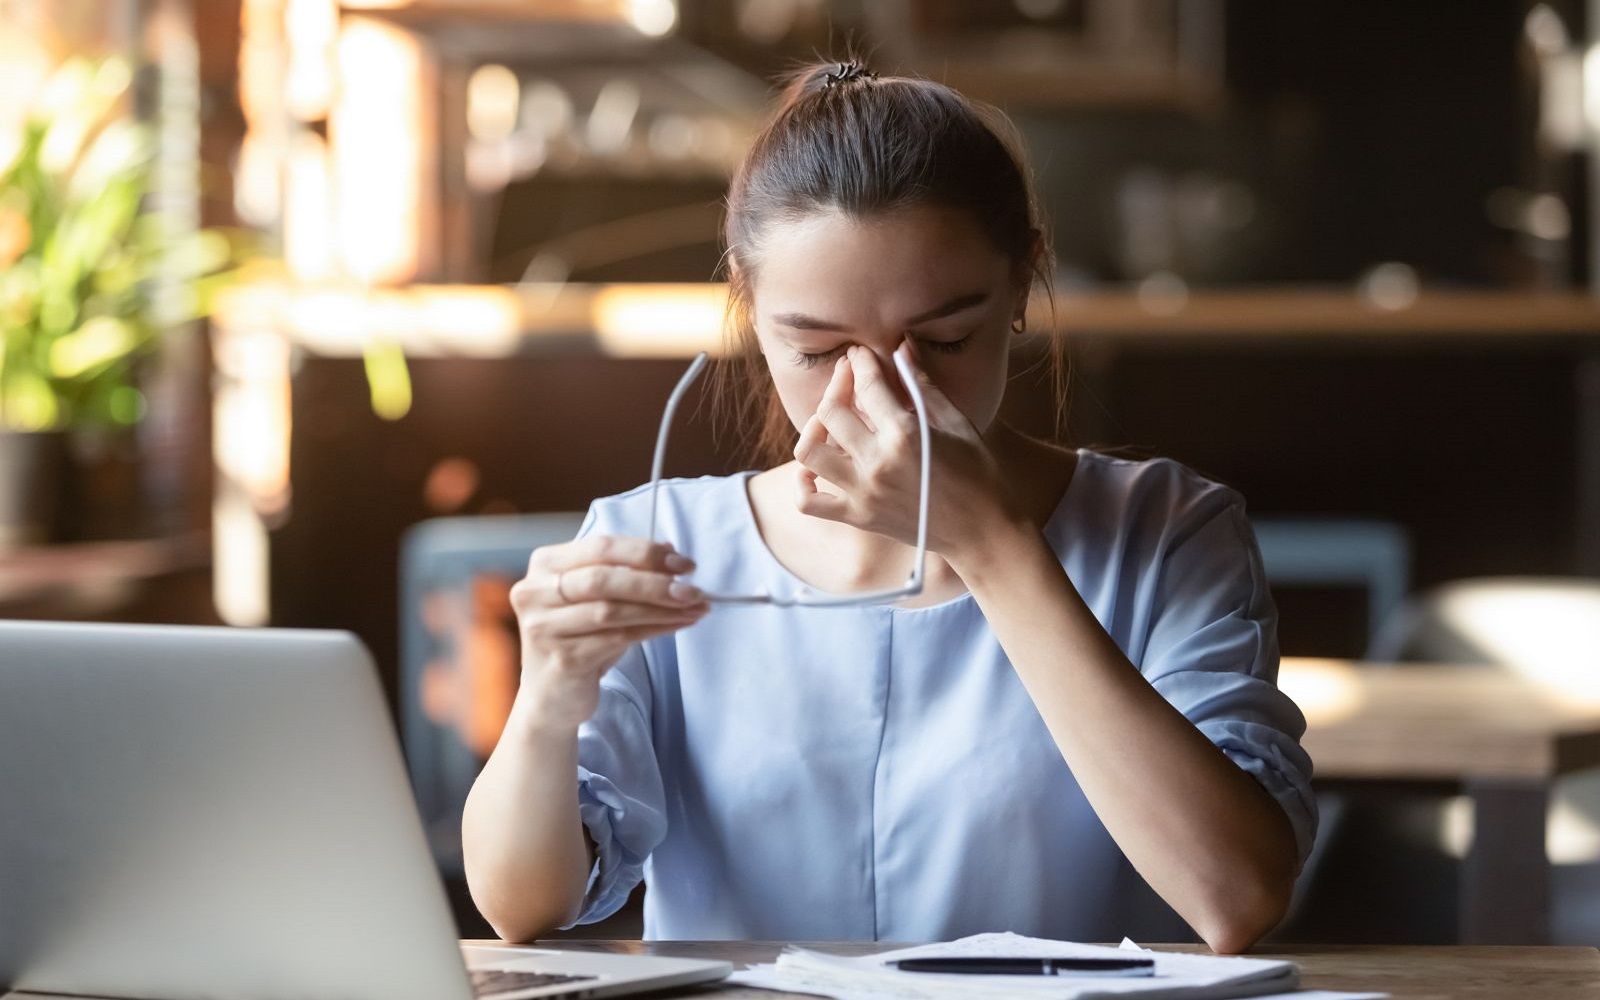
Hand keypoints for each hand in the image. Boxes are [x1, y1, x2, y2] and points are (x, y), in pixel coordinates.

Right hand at [509, 535, 707, 731]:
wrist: (553, 696)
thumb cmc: (580, 638)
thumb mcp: (600, 598)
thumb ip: (627, 571)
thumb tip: (670, 550)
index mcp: (545, 565)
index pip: (601, 547)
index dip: (645, 552)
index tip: (684, 564)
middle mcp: (535, 592)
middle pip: (603, 579)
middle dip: (655, 582)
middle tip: (693, 589)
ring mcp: (544, 628)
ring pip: (612, 611)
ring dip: (660, 608)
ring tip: (694, 608)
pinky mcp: (561, 659)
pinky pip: (617, 639)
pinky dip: (653, 630)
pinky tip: (676, 626)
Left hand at [792, 341, 1015, 562]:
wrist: (985, 531)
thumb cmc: (979, 473)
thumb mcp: (956, 422)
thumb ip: (923, 386)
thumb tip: (903, 347)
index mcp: (905, 434)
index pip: (868, 385)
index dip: (860, 362)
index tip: (859, 354)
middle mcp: (877, 463)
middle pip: (830, 412)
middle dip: (836, 385)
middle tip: (847, 378)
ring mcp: (864, 493)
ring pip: (810, 453)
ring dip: (813, 429)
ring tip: (829, 422)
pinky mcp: (859, 517)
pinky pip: (809, 503)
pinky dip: (803, 484)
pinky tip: (813, 470)